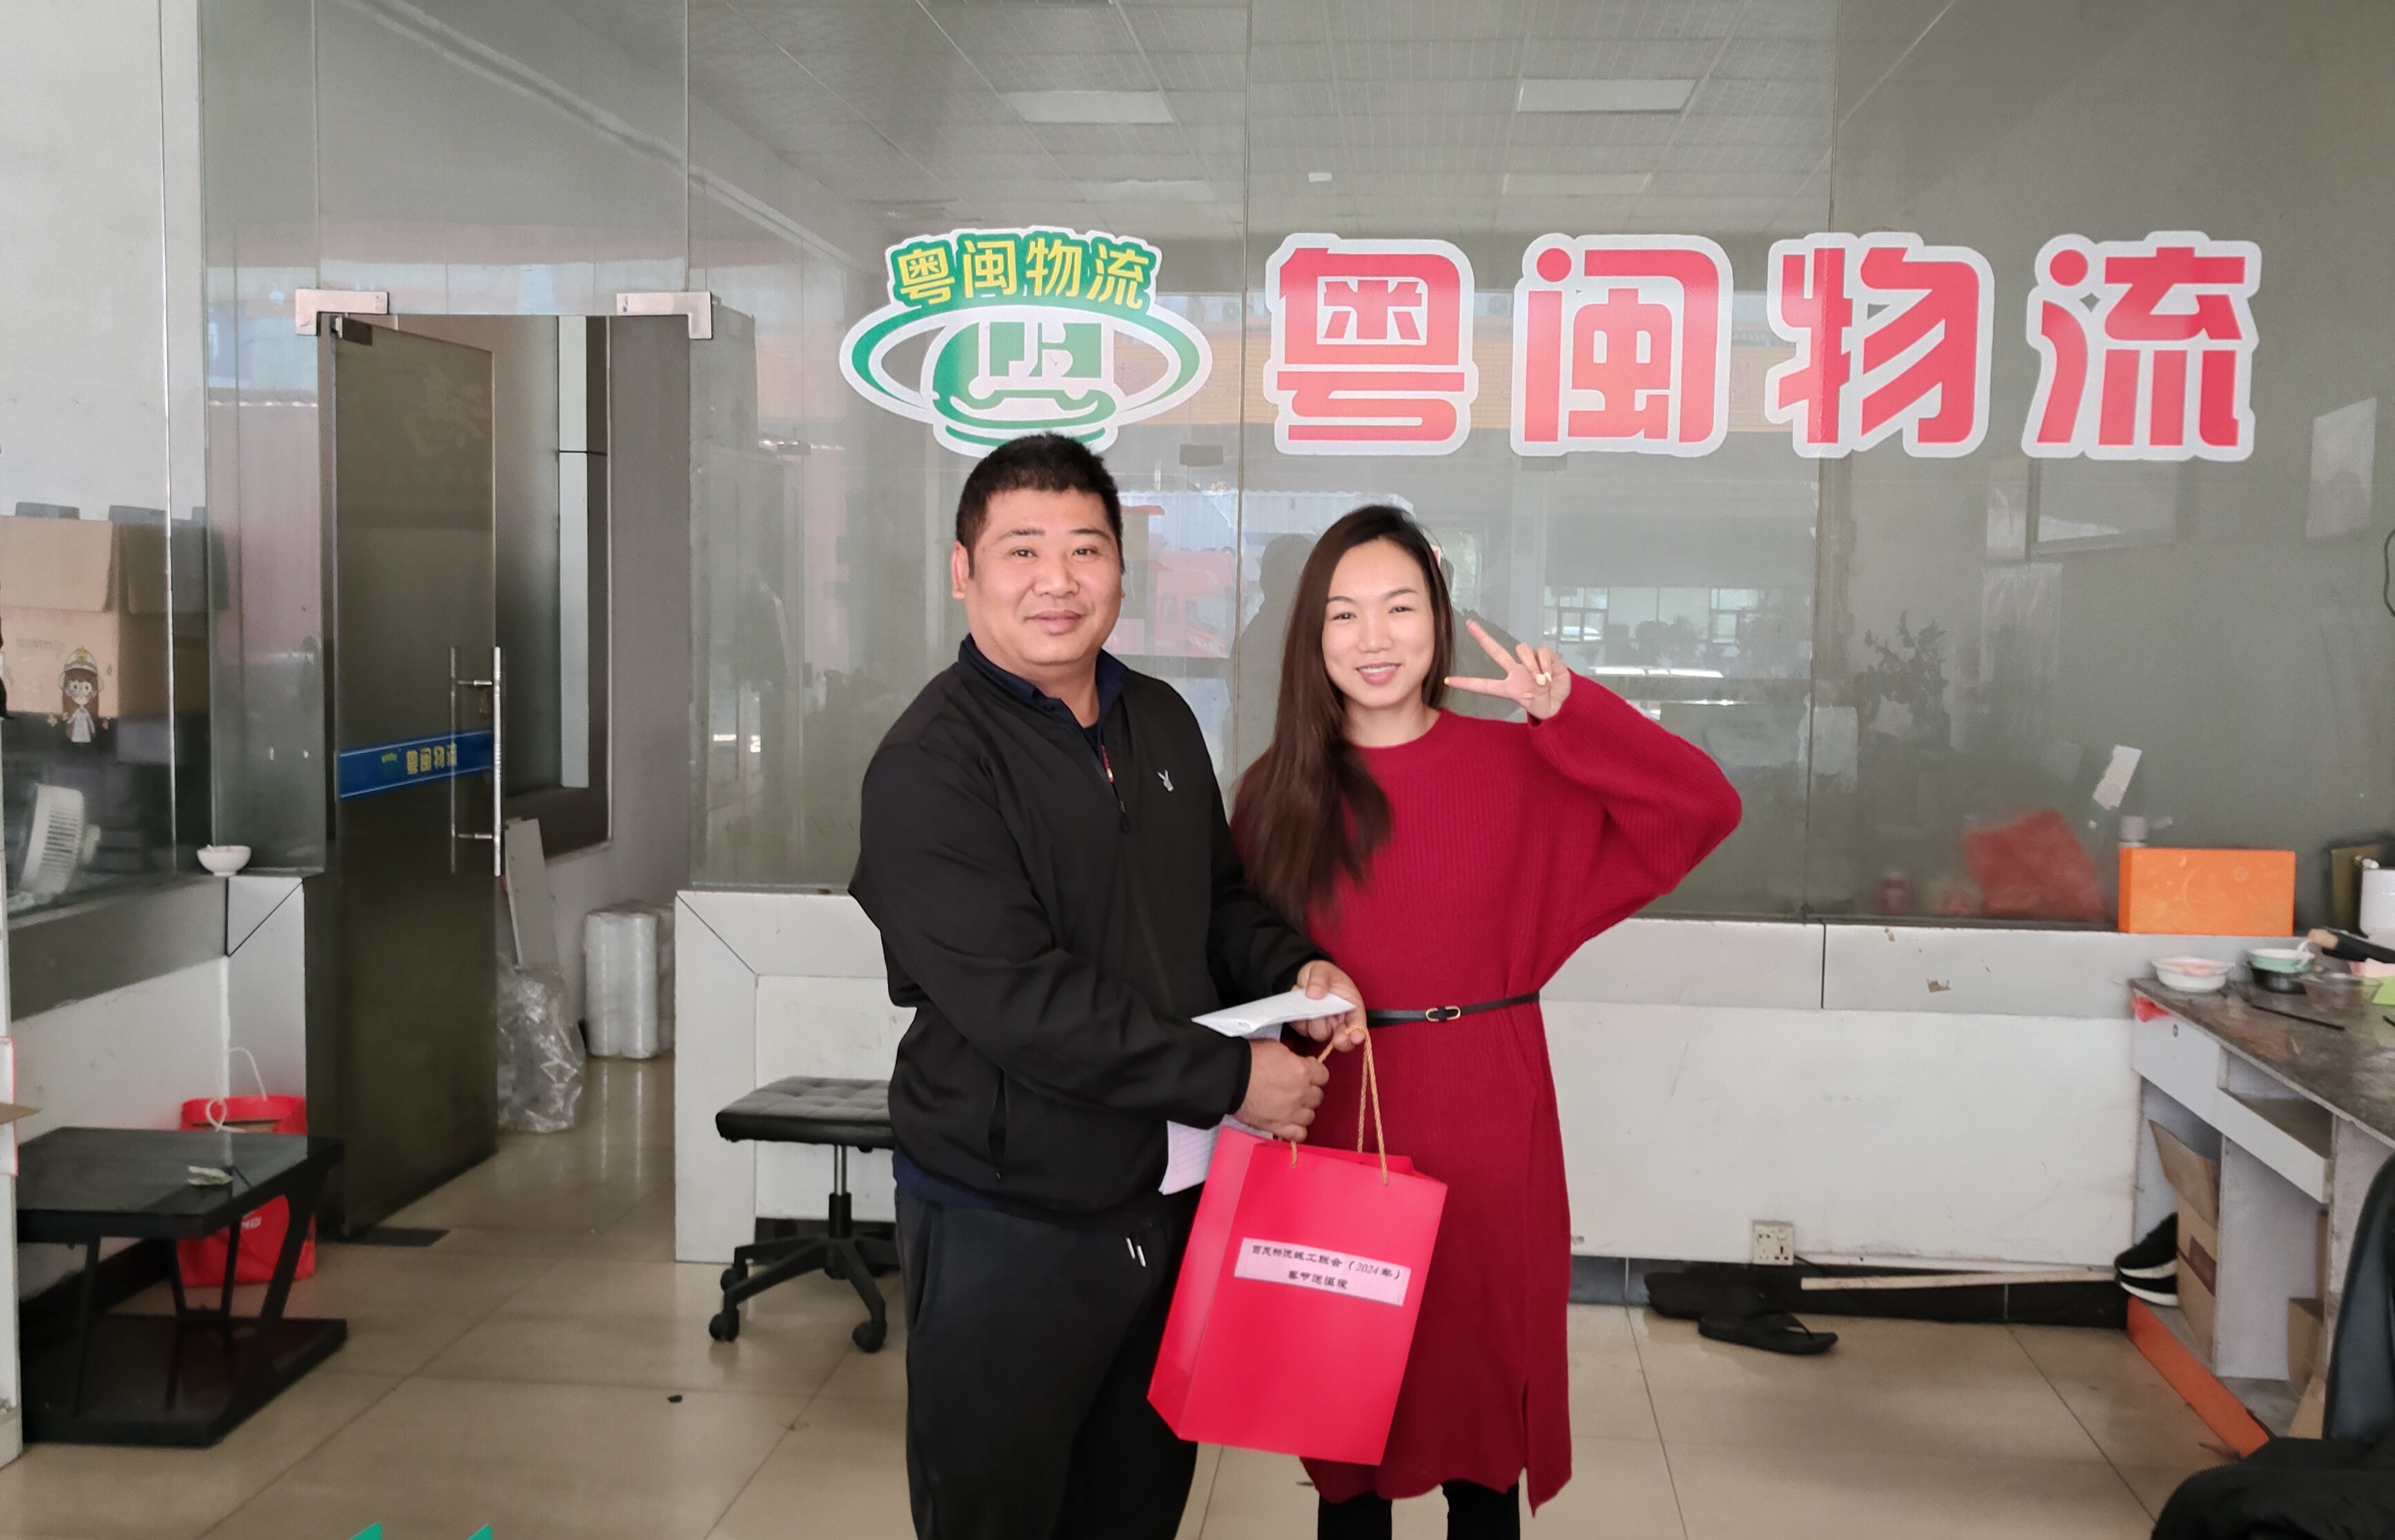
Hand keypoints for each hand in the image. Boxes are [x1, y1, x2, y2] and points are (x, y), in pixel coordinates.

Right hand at [1237, 1040, 1328, 1141]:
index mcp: (1303, 1071)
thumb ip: (1293, 1060)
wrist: (1229, 1078)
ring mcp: (1291, 1112)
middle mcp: (1301, 1093)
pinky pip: (1299, 1134)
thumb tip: (1297, 1064)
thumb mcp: (1276, 1048)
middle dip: (1308, 1091)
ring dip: (1302, 1110)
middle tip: (1295, 1088)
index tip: (1306, 1072)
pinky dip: (1296, 1129)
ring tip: (1291, 1105)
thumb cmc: (1249, 1059)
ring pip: (1310, 1116)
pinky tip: (1289, 1122)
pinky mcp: (1278, 1126)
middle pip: (1318, 1097)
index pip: (1323, 1075)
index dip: (1314, 1073)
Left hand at [1290, 960, 1367, 1050]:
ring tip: (1310, 1003)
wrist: (1302, 978)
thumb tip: (1314, 994)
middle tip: (1338, 1040)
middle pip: (1345, 1038)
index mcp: (1351, 1005)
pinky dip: (1301, 1021)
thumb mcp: (1322, 970)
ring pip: (1321, 1034)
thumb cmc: (1320, 973)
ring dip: (1314, 1023)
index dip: (1358, 1031)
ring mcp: (1325, 1026)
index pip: (1358, 1021)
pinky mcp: (1309, 1029)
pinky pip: (1304, 1030)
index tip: (1356, 1038)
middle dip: (1342, 1040)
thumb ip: (1320, 979)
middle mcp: (1340, 1019)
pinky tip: (1300, 1008)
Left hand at [1445, 620, 1570, 719]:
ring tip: (1542, 680)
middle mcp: (1515, 671)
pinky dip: (1545, 664)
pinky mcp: (1545, 656)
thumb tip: (1536, 675)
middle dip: (1482, 637)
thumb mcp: (1533, 706)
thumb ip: (1530, 689)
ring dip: (1532, 665)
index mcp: (1507, 687)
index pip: (1483, 685)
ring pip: (1522, 649)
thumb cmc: (1545, 704)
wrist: (1563, 703)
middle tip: (1469, 624)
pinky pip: (1540, 651)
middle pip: (1495, 651)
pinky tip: (1550, 674)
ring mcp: (1529, 662)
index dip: (1466, 684)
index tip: (1447, 680)